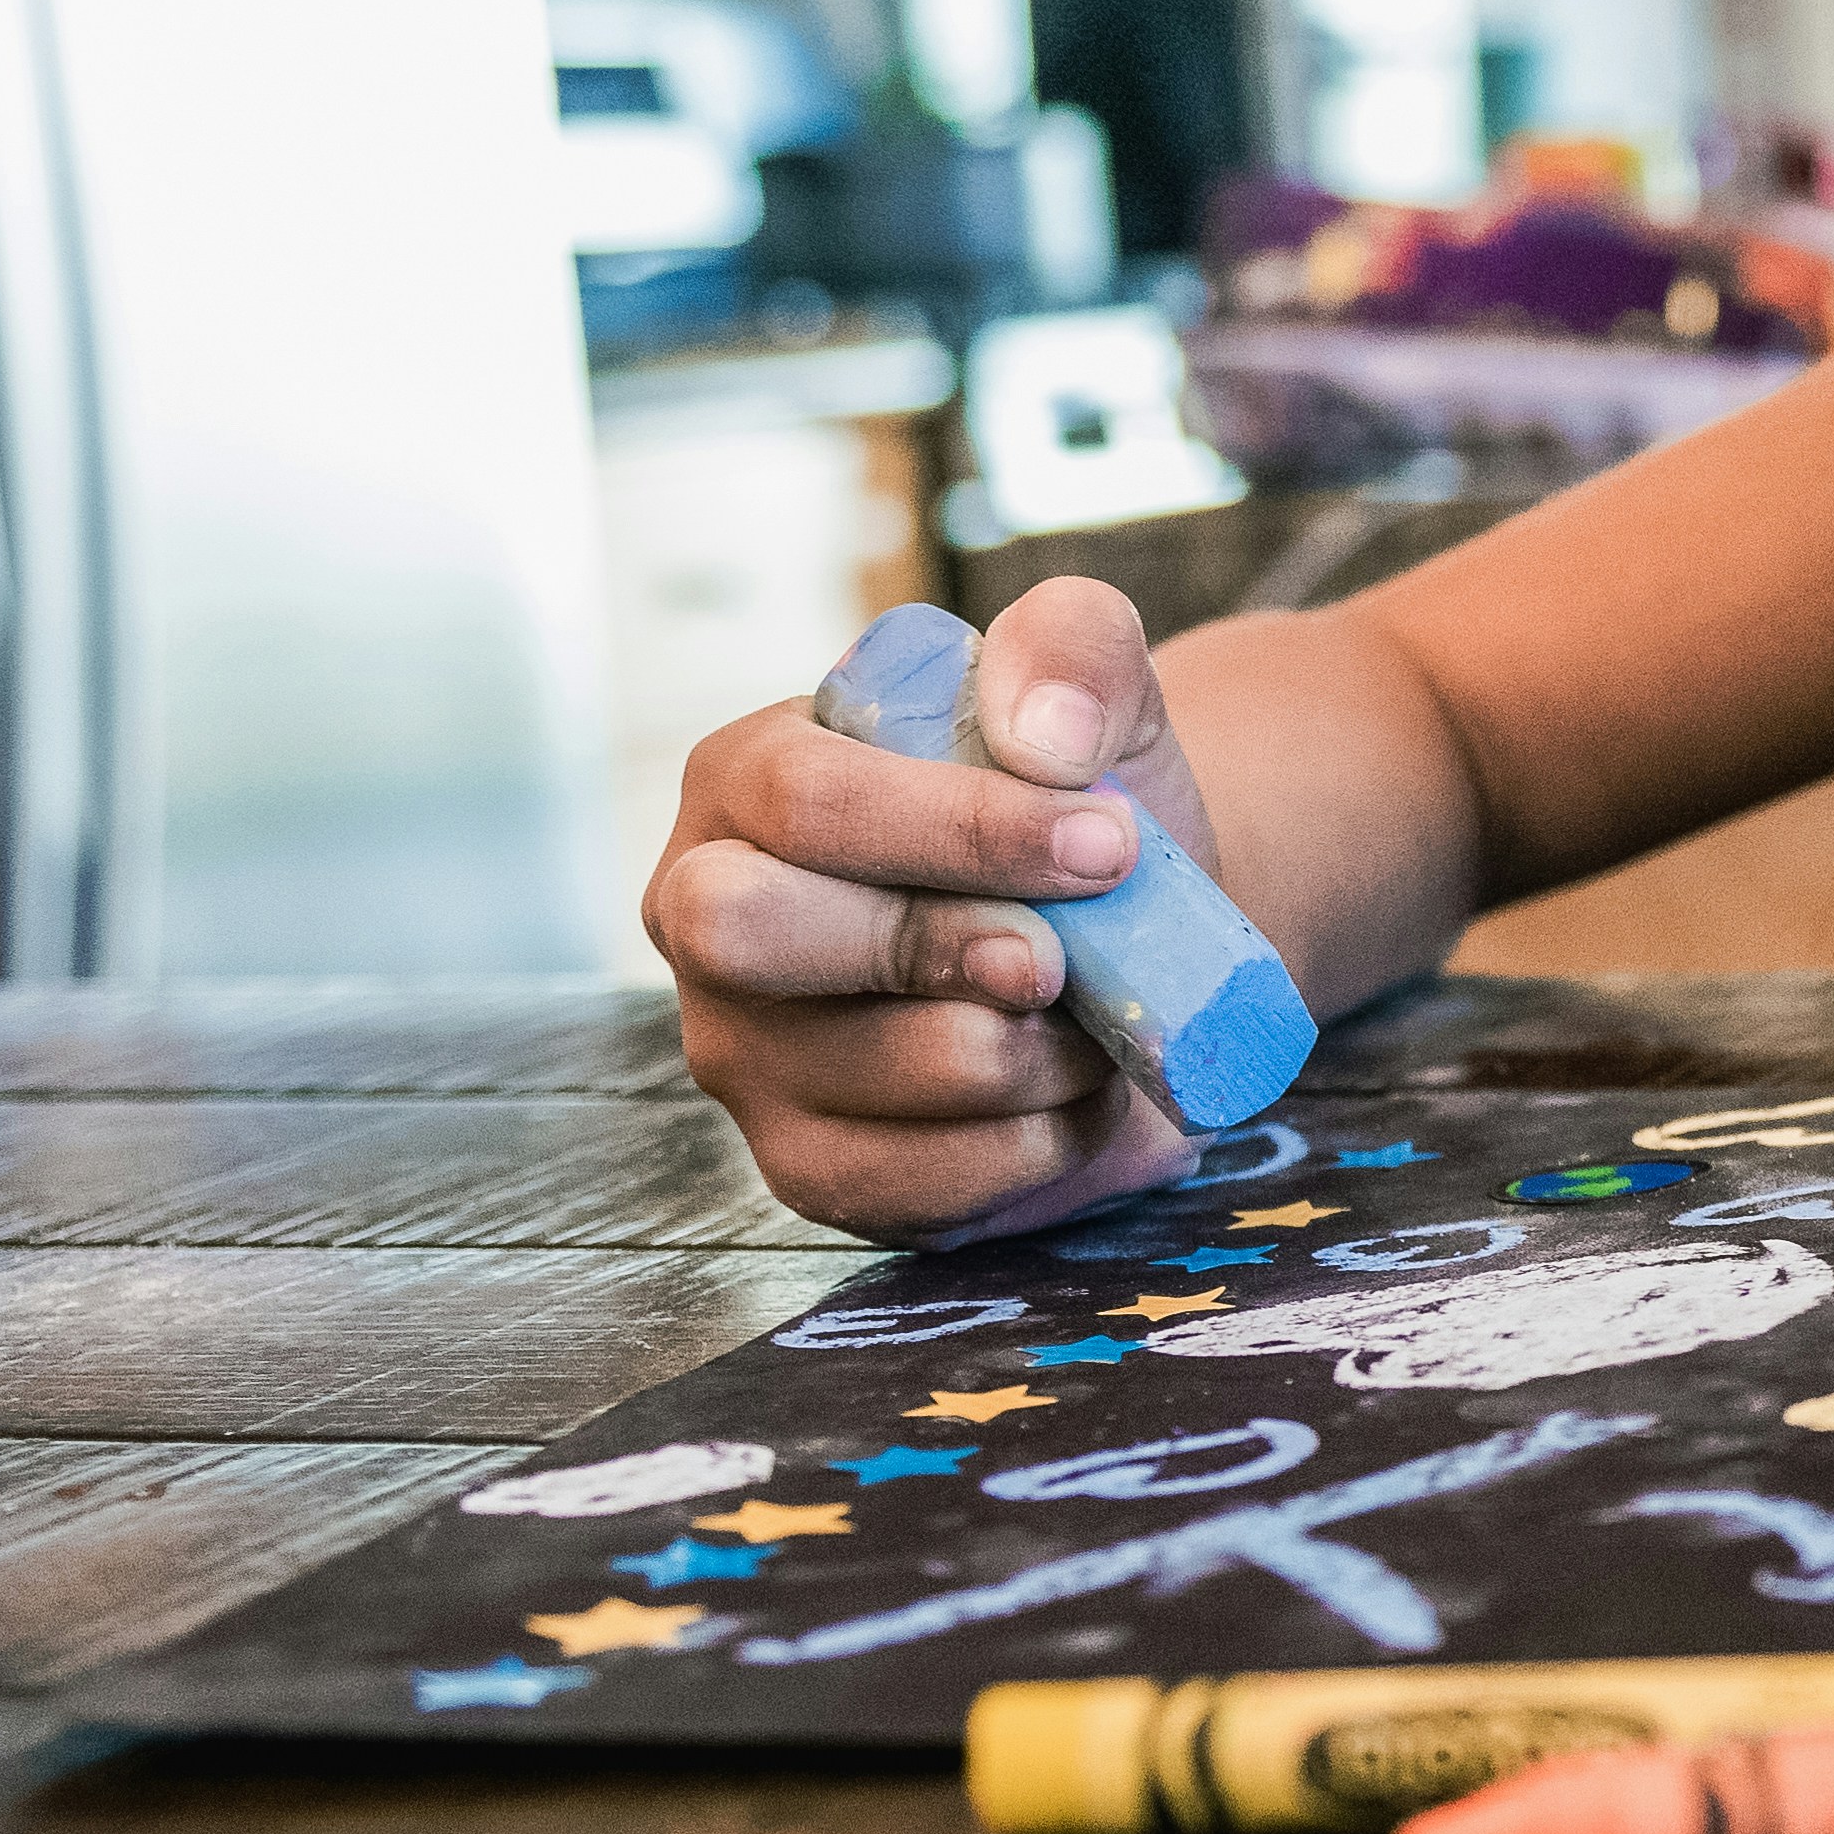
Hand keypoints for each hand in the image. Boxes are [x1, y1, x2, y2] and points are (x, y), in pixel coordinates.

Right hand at [647, 580, 1226, 1243]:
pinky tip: (1076, 1093)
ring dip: (1032, 1051)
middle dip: (938, 944)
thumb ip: (1072, 649)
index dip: (960, 825)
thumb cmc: (1079, 808)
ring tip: (1097, 1015)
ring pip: (872, 1071)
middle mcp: (705, 915)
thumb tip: (1045, 737)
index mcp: (750, 779)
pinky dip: (1036, 1142)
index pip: (804, 798)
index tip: (1109, 841)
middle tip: (1063, 954)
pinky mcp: (806, 1165)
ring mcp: (741, 1052)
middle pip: (751, 933)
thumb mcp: (1093, 695)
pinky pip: (914, 1183)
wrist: (1127, 942)